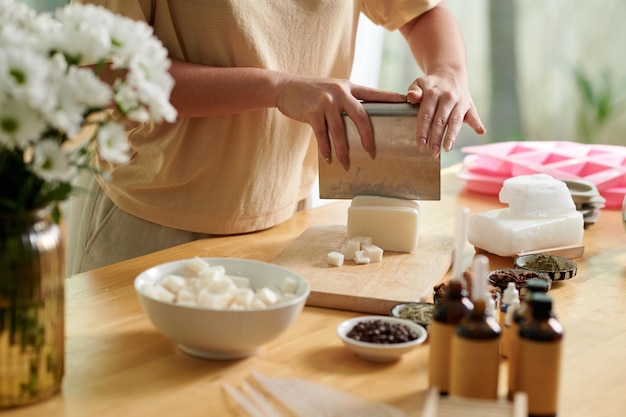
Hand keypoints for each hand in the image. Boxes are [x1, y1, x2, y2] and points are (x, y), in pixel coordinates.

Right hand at [276, 74, 405, 169]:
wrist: (286, 87)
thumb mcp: (333, 89)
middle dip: (367, 136)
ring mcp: (326, 101)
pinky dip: (325, 148)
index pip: (374, 93)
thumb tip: (364, 121)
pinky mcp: (312, 111)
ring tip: (346, 163)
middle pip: (361, 116)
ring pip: (340, 130)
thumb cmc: (313, 92)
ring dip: (343, 149)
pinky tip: (329, 158)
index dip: (391, 98)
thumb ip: (348, 100)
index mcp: (349, 87)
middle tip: (372, 152)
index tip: (406, 103)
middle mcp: (340, 92)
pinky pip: (322, 134)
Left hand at [406, 72, 485, 158]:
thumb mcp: (419, 83)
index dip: (423, 131)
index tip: (421, 145)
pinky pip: (474, 115)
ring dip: (451, 136)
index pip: (426, 114)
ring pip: (455, 121)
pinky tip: (480, 131)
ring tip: (447, 148)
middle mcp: (447, 97)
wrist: (450, 74)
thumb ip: (414, 91)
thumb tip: (412, 97)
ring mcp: (460, 101)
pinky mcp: (469, 105)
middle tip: (433, 153)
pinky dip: (477, 123)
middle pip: (440, 120)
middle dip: (436, 138)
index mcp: (432, 93)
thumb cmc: (431, 84)